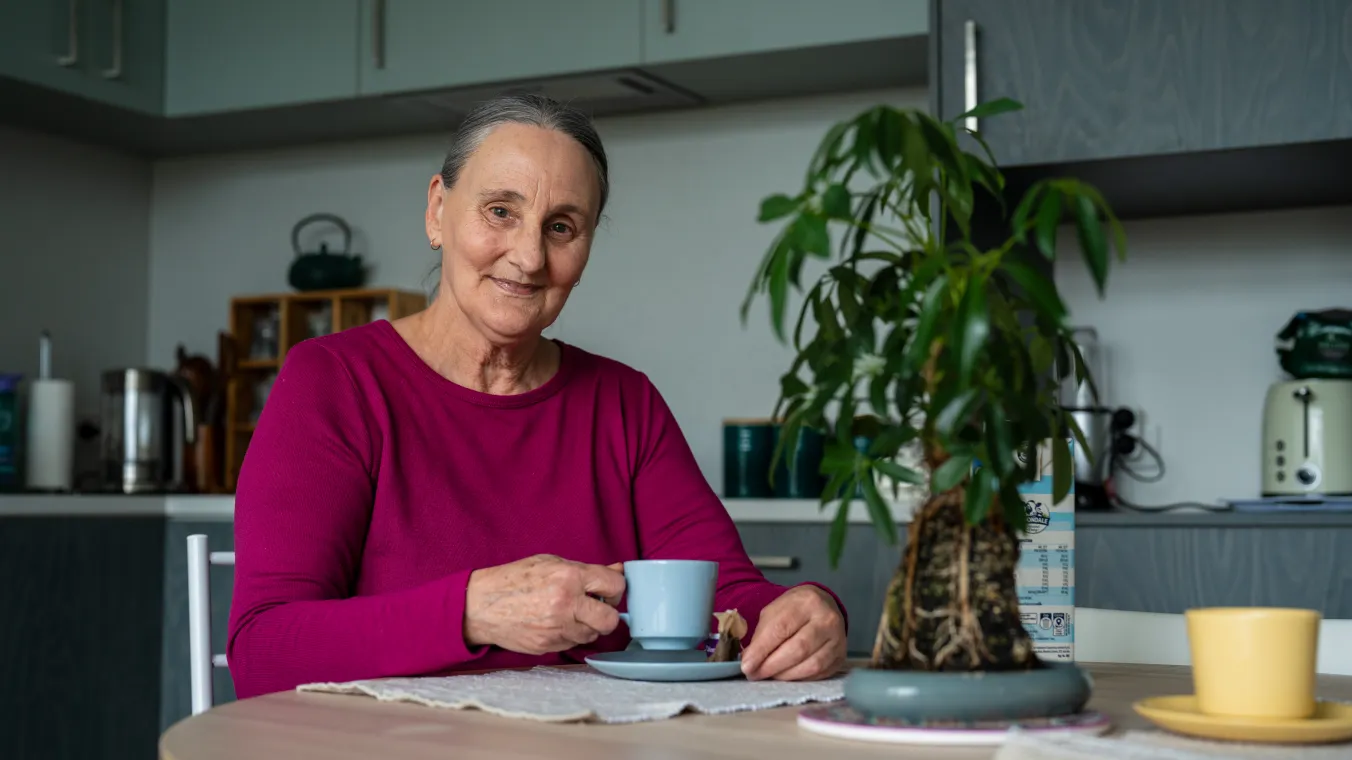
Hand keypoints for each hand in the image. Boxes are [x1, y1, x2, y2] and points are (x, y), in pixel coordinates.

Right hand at [464, 554, 625, 654]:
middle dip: (608, 613)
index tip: (608, 589)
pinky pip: (573, 643)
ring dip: (588, 625)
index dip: (615, 587)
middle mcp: (566, 603)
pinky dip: (571, 634)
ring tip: (570, 613)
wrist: (481, 605)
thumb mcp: (550, 563)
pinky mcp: (550, 645)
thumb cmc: (514, 580)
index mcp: (569, 577)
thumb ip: (586, 570)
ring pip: (593, 634)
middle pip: (610, 619)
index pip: (615, 585)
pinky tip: (556, 622)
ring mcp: (558, 628)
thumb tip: (618, 569)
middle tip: (596, 607)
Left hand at [740, 585, 845, 680]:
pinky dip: (799, 678)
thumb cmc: (793, 610)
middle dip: (772, 666)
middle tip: (755, 675)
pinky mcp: (841, 656)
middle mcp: (827, 619)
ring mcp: (838, 639)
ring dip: (785, 675)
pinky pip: (819, 674)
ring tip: (770, 676)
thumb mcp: (773, 613)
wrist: (822, 606)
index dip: (762, 650)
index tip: (746, 666)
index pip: (781, 629)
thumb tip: (750, 663)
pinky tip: (787, 676)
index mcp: (806, 602)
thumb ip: (762, 636)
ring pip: (811, 665)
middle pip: (798, 649)